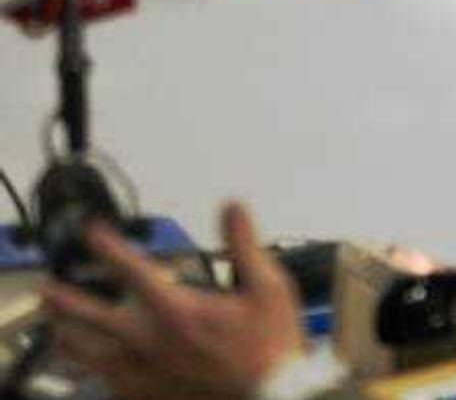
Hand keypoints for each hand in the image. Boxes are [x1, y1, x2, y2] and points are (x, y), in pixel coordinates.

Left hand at [41, 202, 306, 399]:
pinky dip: (92, 369)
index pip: (131, 270)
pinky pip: (106, 382)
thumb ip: (245, 244)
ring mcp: (145, 371)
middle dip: (67, 299)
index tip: (93, 233)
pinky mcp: (147, 394)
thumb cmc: (270, 347)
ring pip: (90, 354)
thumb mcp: (269, 287)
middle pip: (92, 317)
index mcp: (178, 311)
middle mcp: (153, 341)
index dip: (107, 246)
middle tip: (49, 288)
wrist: (272, 396)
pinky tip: (89, 364)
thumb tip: (232, 208)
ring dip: (69, 335)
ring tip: (57, 325)